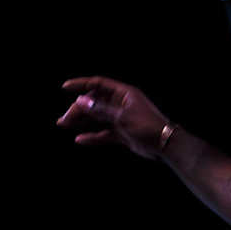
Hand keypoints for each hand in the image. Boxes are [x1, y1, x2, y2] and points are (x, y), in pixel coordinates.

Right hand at [57, 77, 171, 159]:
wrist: (165, 145)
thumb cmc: (147, 127)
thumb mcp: (122, 117)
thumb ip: (100, 110)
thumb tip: (80, 101)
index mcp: (123, 94)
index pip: (98, 84)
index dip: (81, 84)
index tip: (65, 88)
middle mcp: (121, 104)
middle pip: (94, 102)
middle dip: (78, 109)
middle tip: (64, 119)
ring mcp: (121, 119)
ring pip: (97, 118)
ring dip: (82, 121)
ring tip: (65, 125)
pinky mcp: (122, 133)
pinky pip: (104, 134)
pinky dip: (93, 137)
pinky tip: (80, 140)